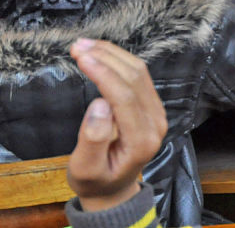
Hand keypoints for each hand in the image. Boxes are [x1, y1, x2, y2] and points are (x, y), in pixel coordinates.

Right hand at [66, 38, 166, 212]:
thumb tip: (99, 104)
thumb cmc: (96, 181)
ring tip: (84, 44)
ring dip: (112, 54)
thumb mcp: (85, 170)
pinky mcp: (152, 105)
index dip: (104, 73)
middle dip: (106, 57)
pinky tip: (100, 53)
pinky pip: (139, 76)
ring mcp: (157, 112)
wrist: (114, 189)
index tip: (81, 56)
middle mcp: (156, 122)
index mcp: (141, 139)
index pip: (124, 96)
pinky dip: (118, 60)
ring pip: (139, 72)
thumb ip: (92, 140)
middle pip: (135, 78)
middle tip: (77, 45)